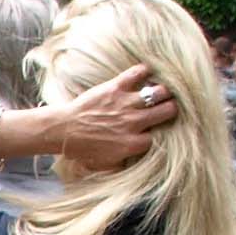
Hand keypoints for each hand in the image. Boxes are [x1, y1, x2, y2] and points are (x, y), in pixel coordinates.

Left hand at [47, 64, 182, 173]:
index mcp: (132, 143)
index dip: (164, 129)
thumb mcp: (106, 164)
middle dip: (172, 107)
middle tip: (168, 105)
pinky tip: (147, 73)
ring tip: (160, 91)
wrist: (63, 131)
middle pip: (168, 110)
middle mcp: (133, 122)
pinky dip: (145, 70)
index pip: (162, 134)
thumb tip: (142, 161)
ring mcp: (125, 104)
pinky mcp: (115, 88)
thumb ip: (126, 162)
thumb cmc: (84, 149)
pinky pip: (138, 73)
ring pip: (159, 91)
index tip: (162, 126)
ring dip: (163, 90)